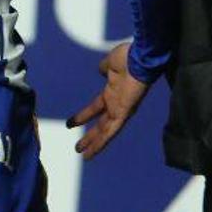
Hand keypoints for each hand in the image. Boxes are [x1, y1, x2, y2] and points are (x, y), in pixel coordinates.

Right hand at [67, 43, 149, 158]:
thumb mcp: (111, 62)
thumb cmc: (128, 57)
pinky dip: (101, 142)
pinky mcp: (124, 113)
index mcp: (112, 92)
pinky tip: (92, 151)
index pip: (96, 108)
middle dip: (89, 136)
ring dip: (93, 143)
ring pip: (106, 132)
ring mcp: (121, 109)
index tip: (71, 123)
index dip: (84, 115)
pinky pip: (111, 131)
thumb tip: (100, 69)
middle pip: (101, 124)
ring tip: (82, 154)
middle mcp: (116, 103)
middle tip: (78, 146)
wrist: (140, 57)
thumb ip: (104, 67)